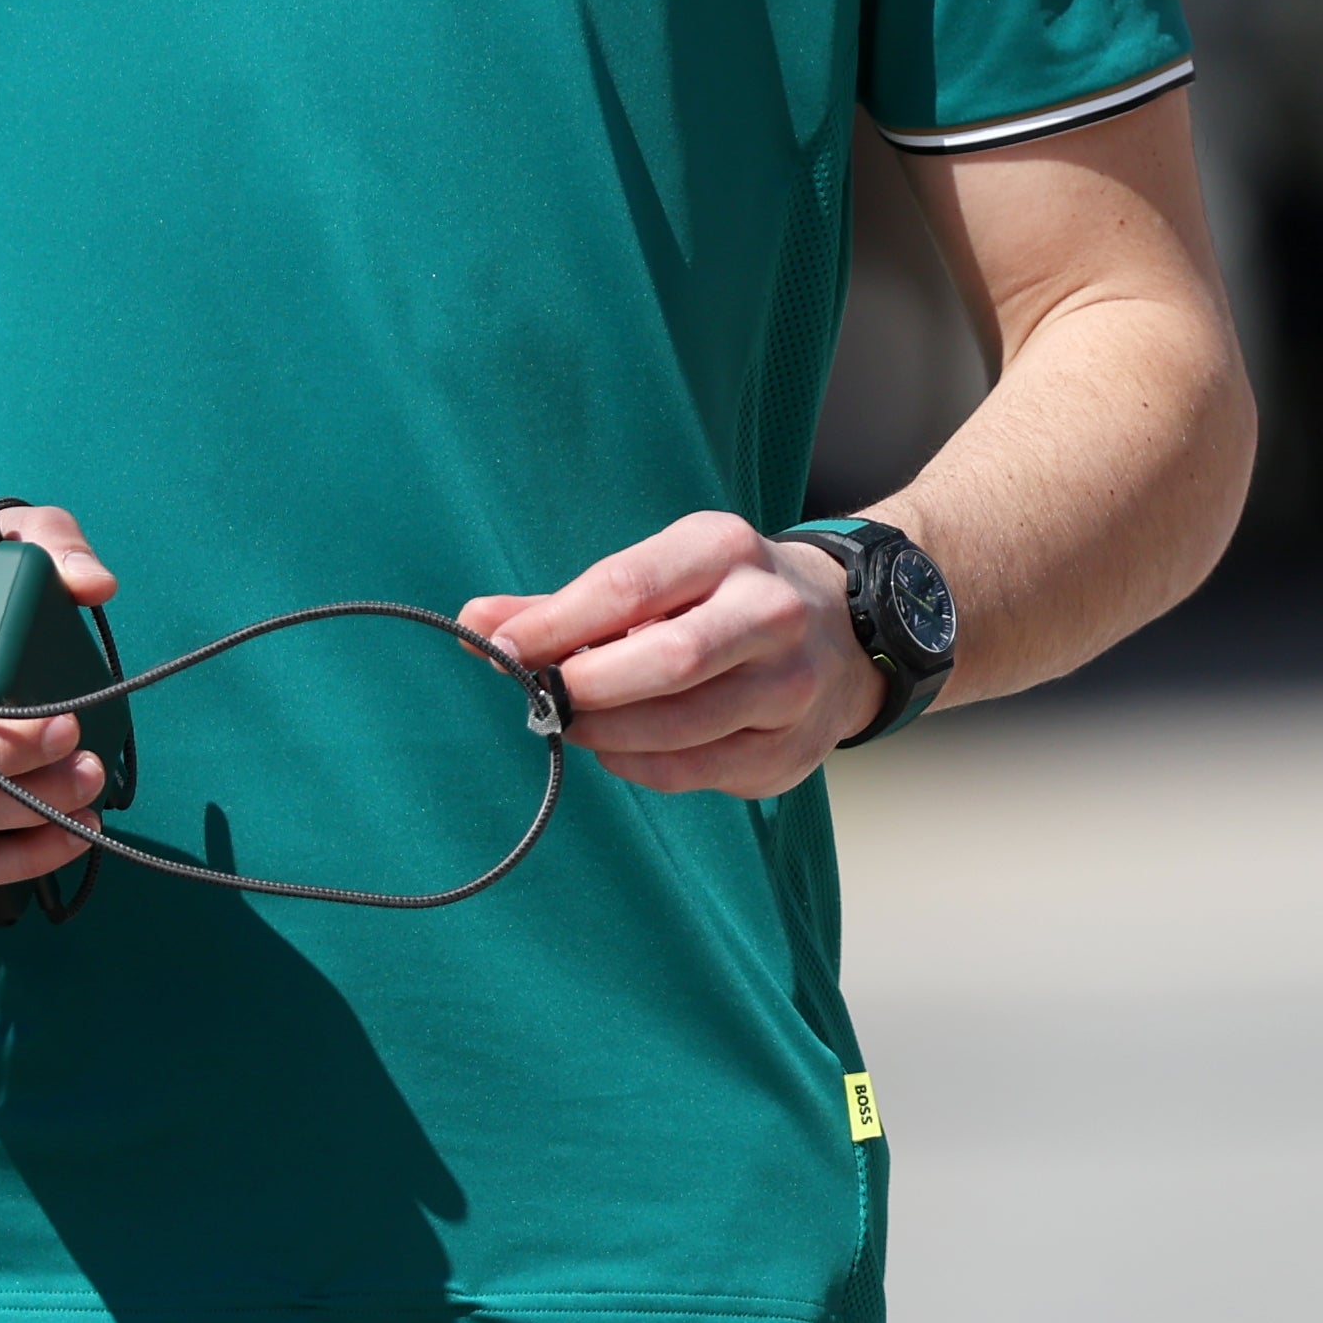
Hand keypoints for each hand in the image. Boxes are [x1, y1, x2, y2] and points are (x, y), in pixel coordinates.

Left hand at [463, 511, 879, 799]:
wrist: (846, 630)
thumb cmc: (723, 599)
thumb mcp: (660, 575)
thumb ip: (566, 605)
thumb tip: (476, 624)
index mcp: (727, 550)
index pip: (627, 588)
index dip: (554, 627)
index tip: (500, 649)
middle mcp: (771, 612)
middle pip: (665, 660)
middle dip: (587, 688)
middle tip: (546, 697)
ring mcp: (790, 685)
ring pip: (679, 727)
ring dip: (606, 734)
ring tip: (579, 722)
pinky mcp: (789, 748)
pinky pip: (692, 772)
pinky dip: (639, 765)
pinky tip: (624, 747)